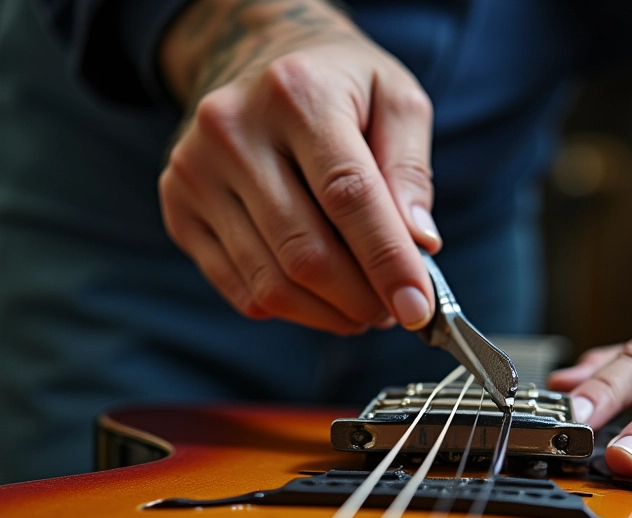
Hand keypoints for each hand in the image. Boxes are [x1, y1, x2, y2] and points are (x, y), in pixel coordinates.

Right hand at [158, 0, 439, 333]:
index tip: (417, 307)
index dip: (388, 262)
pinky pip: (241, 290)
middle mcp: (233, 131)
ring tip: (362, 307)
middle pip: (306, 253)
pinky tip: (320, 298)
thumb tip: (420, 246)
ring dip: (329, 314)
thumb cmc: (338, 87)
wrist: (253, 58)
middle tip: (392, 309)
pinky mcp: (179, 210)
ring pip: (272, 283)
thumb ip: (411, 169)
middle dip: (361, 300)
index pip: (349, 197)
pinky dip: (291, 310)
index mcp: (297, 93)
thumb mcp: (394, 99)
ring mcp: (195, 174)